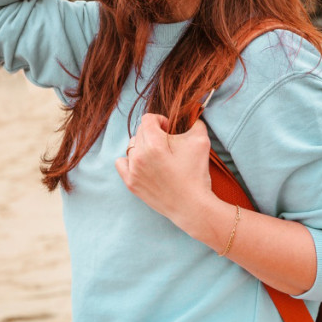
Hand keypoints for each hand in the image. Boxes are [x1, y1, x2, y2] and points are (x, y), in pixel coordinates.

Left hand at [116, 113, 218, 236]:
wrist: (193, 206)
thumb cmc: (197, 173)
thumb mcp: (201, 141)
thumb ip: (195, 121)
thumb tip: (191, 114)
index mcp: (153, 144)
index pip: (148, 119)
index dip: (160, 120)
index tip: (170, 129)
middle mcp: (139, 156)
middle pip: (140, 132)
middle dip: (153, 133)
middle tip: (167, 144)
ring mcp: (133, 170)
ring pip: (131, 146)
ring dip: (143, 146)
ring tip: (157, 155)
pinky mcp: (131, 183)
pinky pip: (121, 163)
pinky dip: (130, 160)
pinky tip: (143, 164)